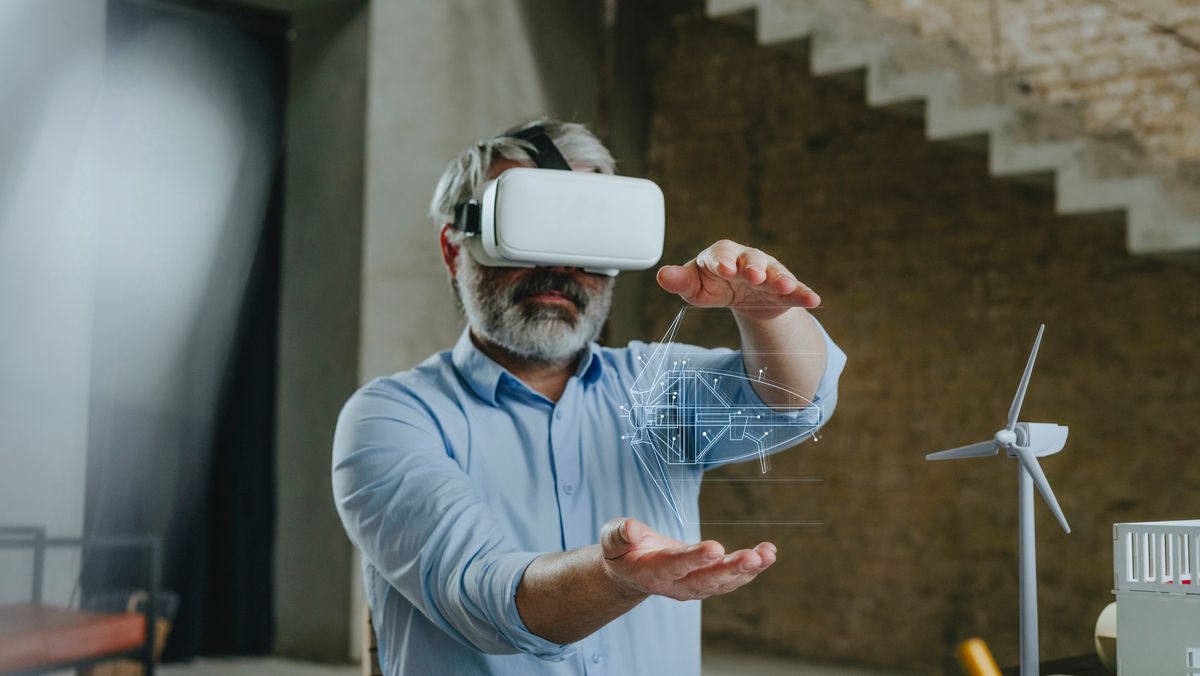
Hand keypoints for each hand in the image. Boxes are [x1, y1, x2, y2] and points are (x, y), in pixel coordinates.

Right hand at [599, 517, 775, 600]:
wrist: (630, 571)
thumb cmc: (622, 550)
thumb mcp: (612, 538)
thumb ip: (619, 533)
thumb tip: (631, 528)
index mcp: (651, 572)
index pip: (674, 566)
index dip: (693, 558)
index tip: (714, 547)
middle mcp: (676, 585)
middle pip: (705, 580)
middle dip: (729, 569)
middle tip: (751, 557)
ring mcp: (694, 586)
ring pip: (723, 583)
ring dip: (747, 570)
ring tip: (767, 554)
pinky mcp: (708, 581)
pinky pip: (732, 578)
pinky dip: (752, 568)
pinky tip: (768, 554)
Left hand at [656, 239, 819, 319]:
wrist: (740, 295)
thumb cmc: (713, 285)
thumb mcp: (695, 286)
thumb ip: (680, 281)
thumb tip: (661, 275)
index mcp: (722, 255)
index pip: (720, 255)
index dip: (722, 261)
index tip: (724, 269)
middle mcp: (748, 259)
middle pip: (752, 260)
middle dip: (753, 267)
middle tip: (754, 276)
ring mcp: (769, 273)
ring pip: (776, 273)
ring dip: (781, 278)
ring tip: (786, 286)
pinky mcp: (785, 289)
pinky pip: (796, 290)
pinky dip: (804, 294)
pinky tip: (814, 300)